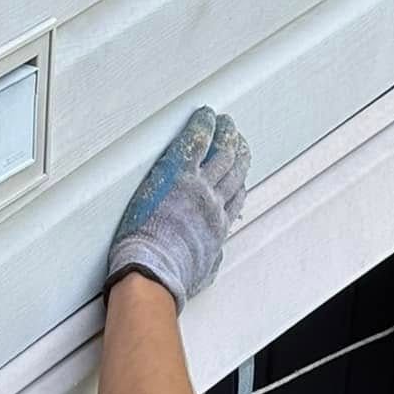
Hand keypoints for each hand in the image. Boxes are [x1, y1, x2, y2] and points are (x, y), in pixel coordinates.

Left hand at [105, 107, 249, 310]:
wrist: (154, 269)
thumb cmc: (171, 277)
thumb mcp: (200, 271)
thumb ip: (208, 258)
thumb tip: (209, 258)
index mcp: (217, 227)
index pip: (235, 197)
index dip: (239, 181)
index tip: (240, 172)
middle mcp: (213, 202)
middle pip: (232, 170)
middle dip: (237, 152)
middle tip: (236, 139)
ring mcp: (197, 186)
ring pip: (220, 152)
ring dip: (224, 134)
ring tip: (225, 123)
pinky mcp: (177, 172)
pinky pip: (195, 141)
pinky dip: (203, 126)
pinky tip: (205, 116)